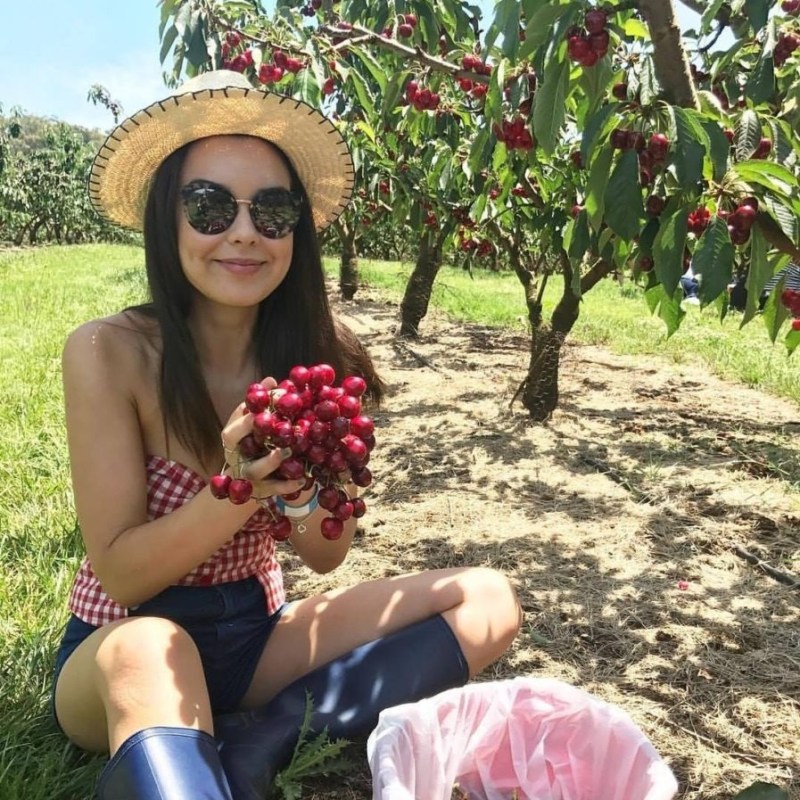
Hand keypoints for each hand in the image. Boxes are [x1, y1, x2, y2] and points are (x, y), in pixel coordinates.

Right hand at [220, 378, 304, 499]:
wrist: (248, 485)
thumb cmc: (256, 446)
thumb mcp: (256, 426)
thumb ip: (262, 405)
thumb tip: (271, 380)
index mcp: (233, 438)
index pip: (233, 423)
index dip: (247, 413)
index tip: (267, 397)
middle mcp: (236, 456)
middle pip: (235, 444)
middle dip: (250, 429)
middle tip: (268, 419)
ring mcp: (247, 476)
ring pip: (254, 470)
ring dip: (270, 460)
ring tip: (285, 451)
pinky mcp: (261, 492)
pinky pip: (274, 490)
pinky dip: (287, 486)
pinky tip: (301, 480)